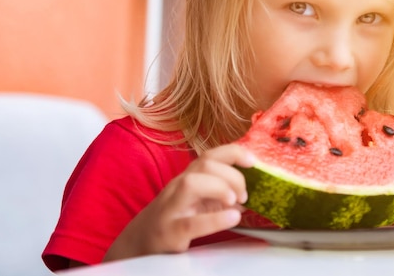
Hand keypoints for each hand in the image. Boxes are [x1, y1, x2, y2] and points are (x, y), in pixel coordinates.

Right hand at [104, 144, 254, 259]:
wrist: (141, 241)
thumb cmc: (174, 217)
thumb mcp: (197, 201)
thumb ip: (220, 194)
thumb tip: (246, 196)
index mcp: (188, 178)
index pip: (210, 155)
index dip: (233, 152)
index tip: (253, 161)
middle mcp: (178, 187)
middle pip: (204, 164)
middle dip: (231, 175)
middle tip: (244, 195)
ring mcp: (172, 208)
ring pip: (192, 184)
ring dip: (220, 187)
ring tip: (234, 202)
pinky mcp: (170, 231)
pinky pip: (191, 223)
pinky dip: (216, 219)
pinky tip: (232, 218)